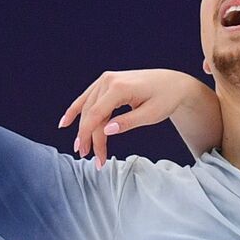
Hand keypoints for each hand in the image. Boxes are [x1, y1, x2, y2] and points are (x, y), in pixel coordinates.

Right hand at [60, 69, 217, 166]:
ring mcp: (106, 80)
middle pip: (91, 113)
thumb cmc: (166, 98)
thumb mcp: (152, 114)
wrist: (173, 83)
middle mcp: (109, 80)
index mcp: (120, 87)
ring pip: (87, 107)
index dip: (89, 136)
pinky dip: (77, 110)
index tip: (90, 154)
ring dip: (82, 128)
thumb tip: (106, 130)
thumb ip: (129, 122)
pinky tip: (66, 122)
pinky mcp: (107, 82)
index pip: (96, 114)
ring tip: (81, 148)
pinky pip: (88, 98)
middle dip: (89, 137)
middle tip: (93, 159)